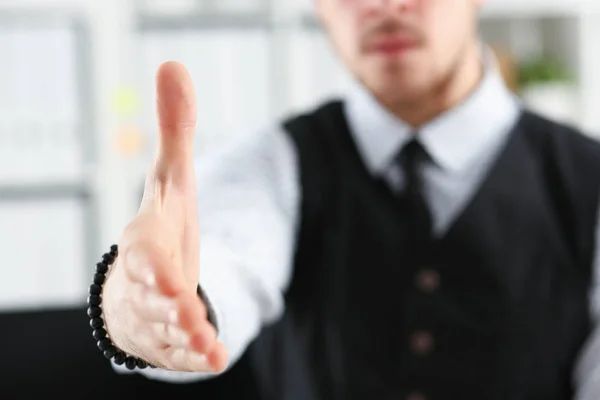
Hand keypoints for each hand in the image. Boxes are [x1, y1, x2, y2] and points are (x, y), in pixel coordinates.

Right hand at [101, 62, 227, 371]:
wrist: (146, 274)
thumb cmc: (162, 225)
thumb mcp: (173, 176)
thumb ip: (177, 129)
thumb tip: (173, 64)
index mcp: (147, 239)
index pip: (144, 251)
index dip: (154, 264)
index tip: (171, 276)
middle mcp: (147, 278)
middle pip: (153, 295)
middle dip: (169, 305)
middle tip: (189, 316)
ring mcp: (155, 311)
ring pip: (165, 328)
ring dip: (184, 336)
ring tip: (206, 345)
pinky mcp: (167, 334)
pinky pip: (178, 350)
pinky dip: (195, 356)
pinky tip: (216, 360)